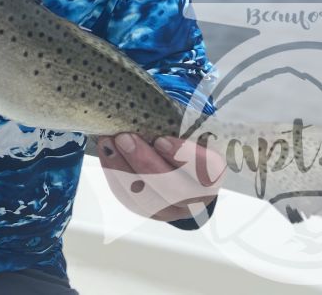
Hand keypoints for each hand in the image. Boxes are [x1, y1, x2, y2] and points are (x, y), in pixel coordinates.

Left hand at [98, 133, 224, 223]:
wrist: (177, 159)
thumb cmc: (183, 136)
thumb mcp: (188, 125)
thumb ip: (177, 121)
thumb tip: (147, 110)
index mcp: (214, 171)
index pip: (206, 170)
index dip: (183, 157)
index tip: (160, 139)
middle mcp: (198, 196)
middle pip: (174, 190)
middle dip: (145, 163)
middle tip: (125, 138)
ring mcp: (175, 209)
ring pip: (149, 199)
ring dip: (124, 170)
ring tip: (110, 143)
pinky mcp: (152, 212)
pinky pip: (131, 200)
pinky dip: (115, 176)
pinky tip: (107, 154)